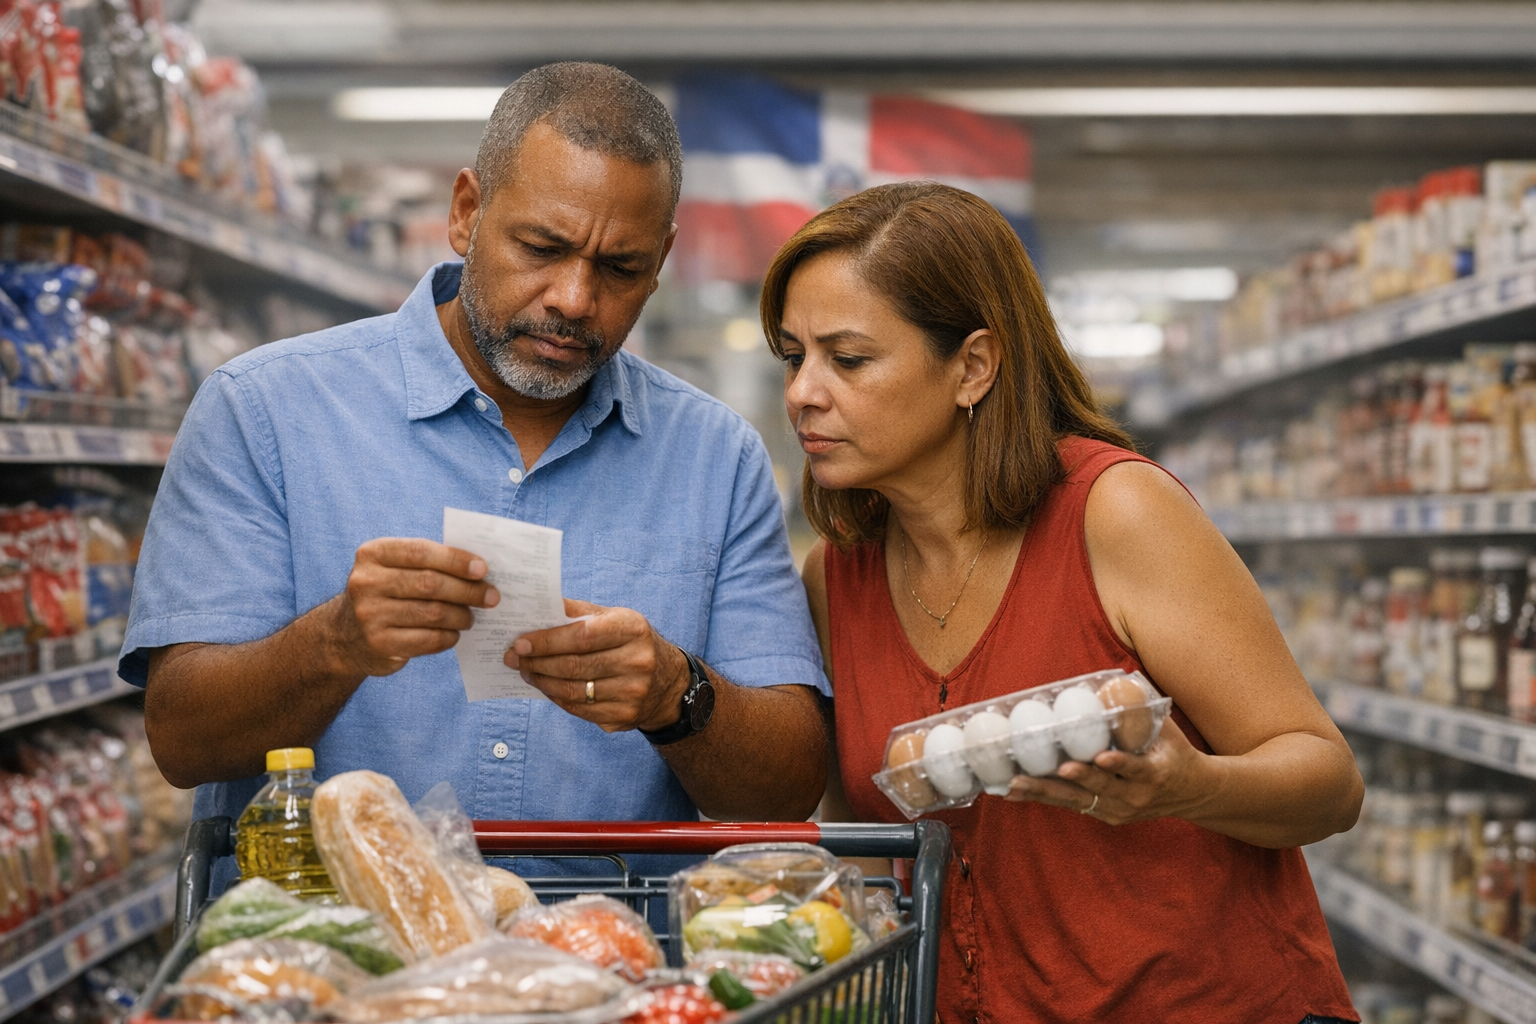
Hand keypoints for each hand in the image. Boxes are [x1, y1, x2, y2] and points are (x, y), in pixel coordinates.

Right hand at [329, 538, 498, 677]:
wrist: (346, 635)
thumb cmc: (386, 592)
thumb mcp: (394, 568)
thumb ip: (428, 562)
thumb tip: (480, 569)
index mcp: (372, 554)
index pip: (421, 552)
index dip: (455, 560)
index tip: (483, 569)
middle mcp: (366, 582)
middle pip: (430, 584)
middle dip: (468, 590)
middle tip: (491, 596)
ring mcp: (369, 615)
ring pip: (433, 613)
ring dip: (461, 615)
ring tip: (471, 617)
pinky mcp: (379, 644)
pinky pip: (428, 639)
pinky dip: (448, 636)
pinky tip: (454, 633)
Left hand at [505, 599, 691, 732]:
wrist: (668, 681)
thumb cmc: (630, 642)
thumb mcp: (613, 618)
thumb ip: (577, 613)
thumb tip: (535, 607)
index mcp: (633, 629)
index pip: (581, 636)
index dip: (547, 641)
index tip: (520, 642)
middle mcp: (638, 661)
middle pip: (574, 665)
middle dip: (537, 662)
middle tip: (514, 658)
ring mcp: (633, 693)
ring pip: (573, 691)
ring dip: (542, 682)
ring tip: (526, 672)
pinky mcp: (625, 717)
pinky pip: (579, 710)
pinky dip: (557, 698)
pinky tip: (546, 688)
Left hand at [1001, 719, 1220, 824]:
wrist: (1193, 794)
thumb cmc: (1176, 753)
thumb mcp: (1168, 731)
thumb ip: (1141, 712)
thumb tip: (1113, 683)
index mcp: (1154, 773)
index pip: (1135, 768)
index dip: (1118, 764)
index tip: (1102, 757)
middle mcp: (1136, 796)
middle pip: (1100, 788)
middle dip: (1074, 779)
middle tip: (1053, 768)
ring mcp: (1120, 810)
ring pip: (1078, 801)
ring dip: (1044, 792)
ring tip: (1015, 784)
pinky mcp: (1107, 816)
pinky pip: (1072, 805)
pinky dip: (1044, 798)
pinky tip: (1015, 793)